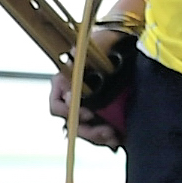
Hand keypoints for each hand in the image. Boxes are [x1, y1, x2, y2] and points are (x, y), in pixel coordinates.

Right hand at [45, 18, 138, 150]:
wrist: (124, 45)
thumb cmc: (103, 44)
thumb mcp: (89, 52)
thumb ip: (77, 66)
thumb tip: (70, 81)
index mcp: (64, 85)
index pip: (57, 106)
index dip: (69, 113)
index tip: (87, 113)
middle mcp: (74, 99)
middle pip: (73, 124)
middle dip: (89, 131)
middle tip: (105, 131)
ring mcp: (90, 109)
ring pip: (88, 131)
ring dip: (100, 137)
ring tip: (114, 137)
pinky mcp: (105, 116)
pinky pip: (102, 133)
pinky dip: (110, 138)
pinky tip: (120, 137)